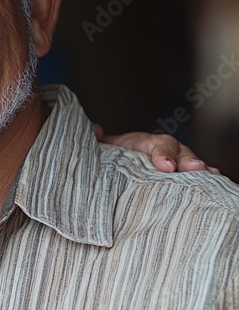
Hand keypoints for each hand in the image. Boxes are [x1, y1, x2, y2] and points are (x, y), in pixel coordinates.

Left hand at [93, 124, 219, 173]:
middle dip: (186, 160)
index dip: (163, 154)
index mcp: (146, 143)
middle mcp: (165, 151)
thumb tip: (95, 130)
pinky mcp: (181, 176)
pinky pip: (195, 175)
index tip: (165, 166)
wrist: (118, 166)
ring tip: (206, 174)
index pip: (158, 145)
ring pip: (191, 163)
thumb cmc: (115, 158)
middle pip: (179, 152)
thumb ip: (98, 140)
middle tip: (191, 168)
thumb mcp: (105, 149)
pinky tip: (214, 179)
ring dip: (199, 169)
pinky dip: (205, 176)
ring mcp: (176, 162)